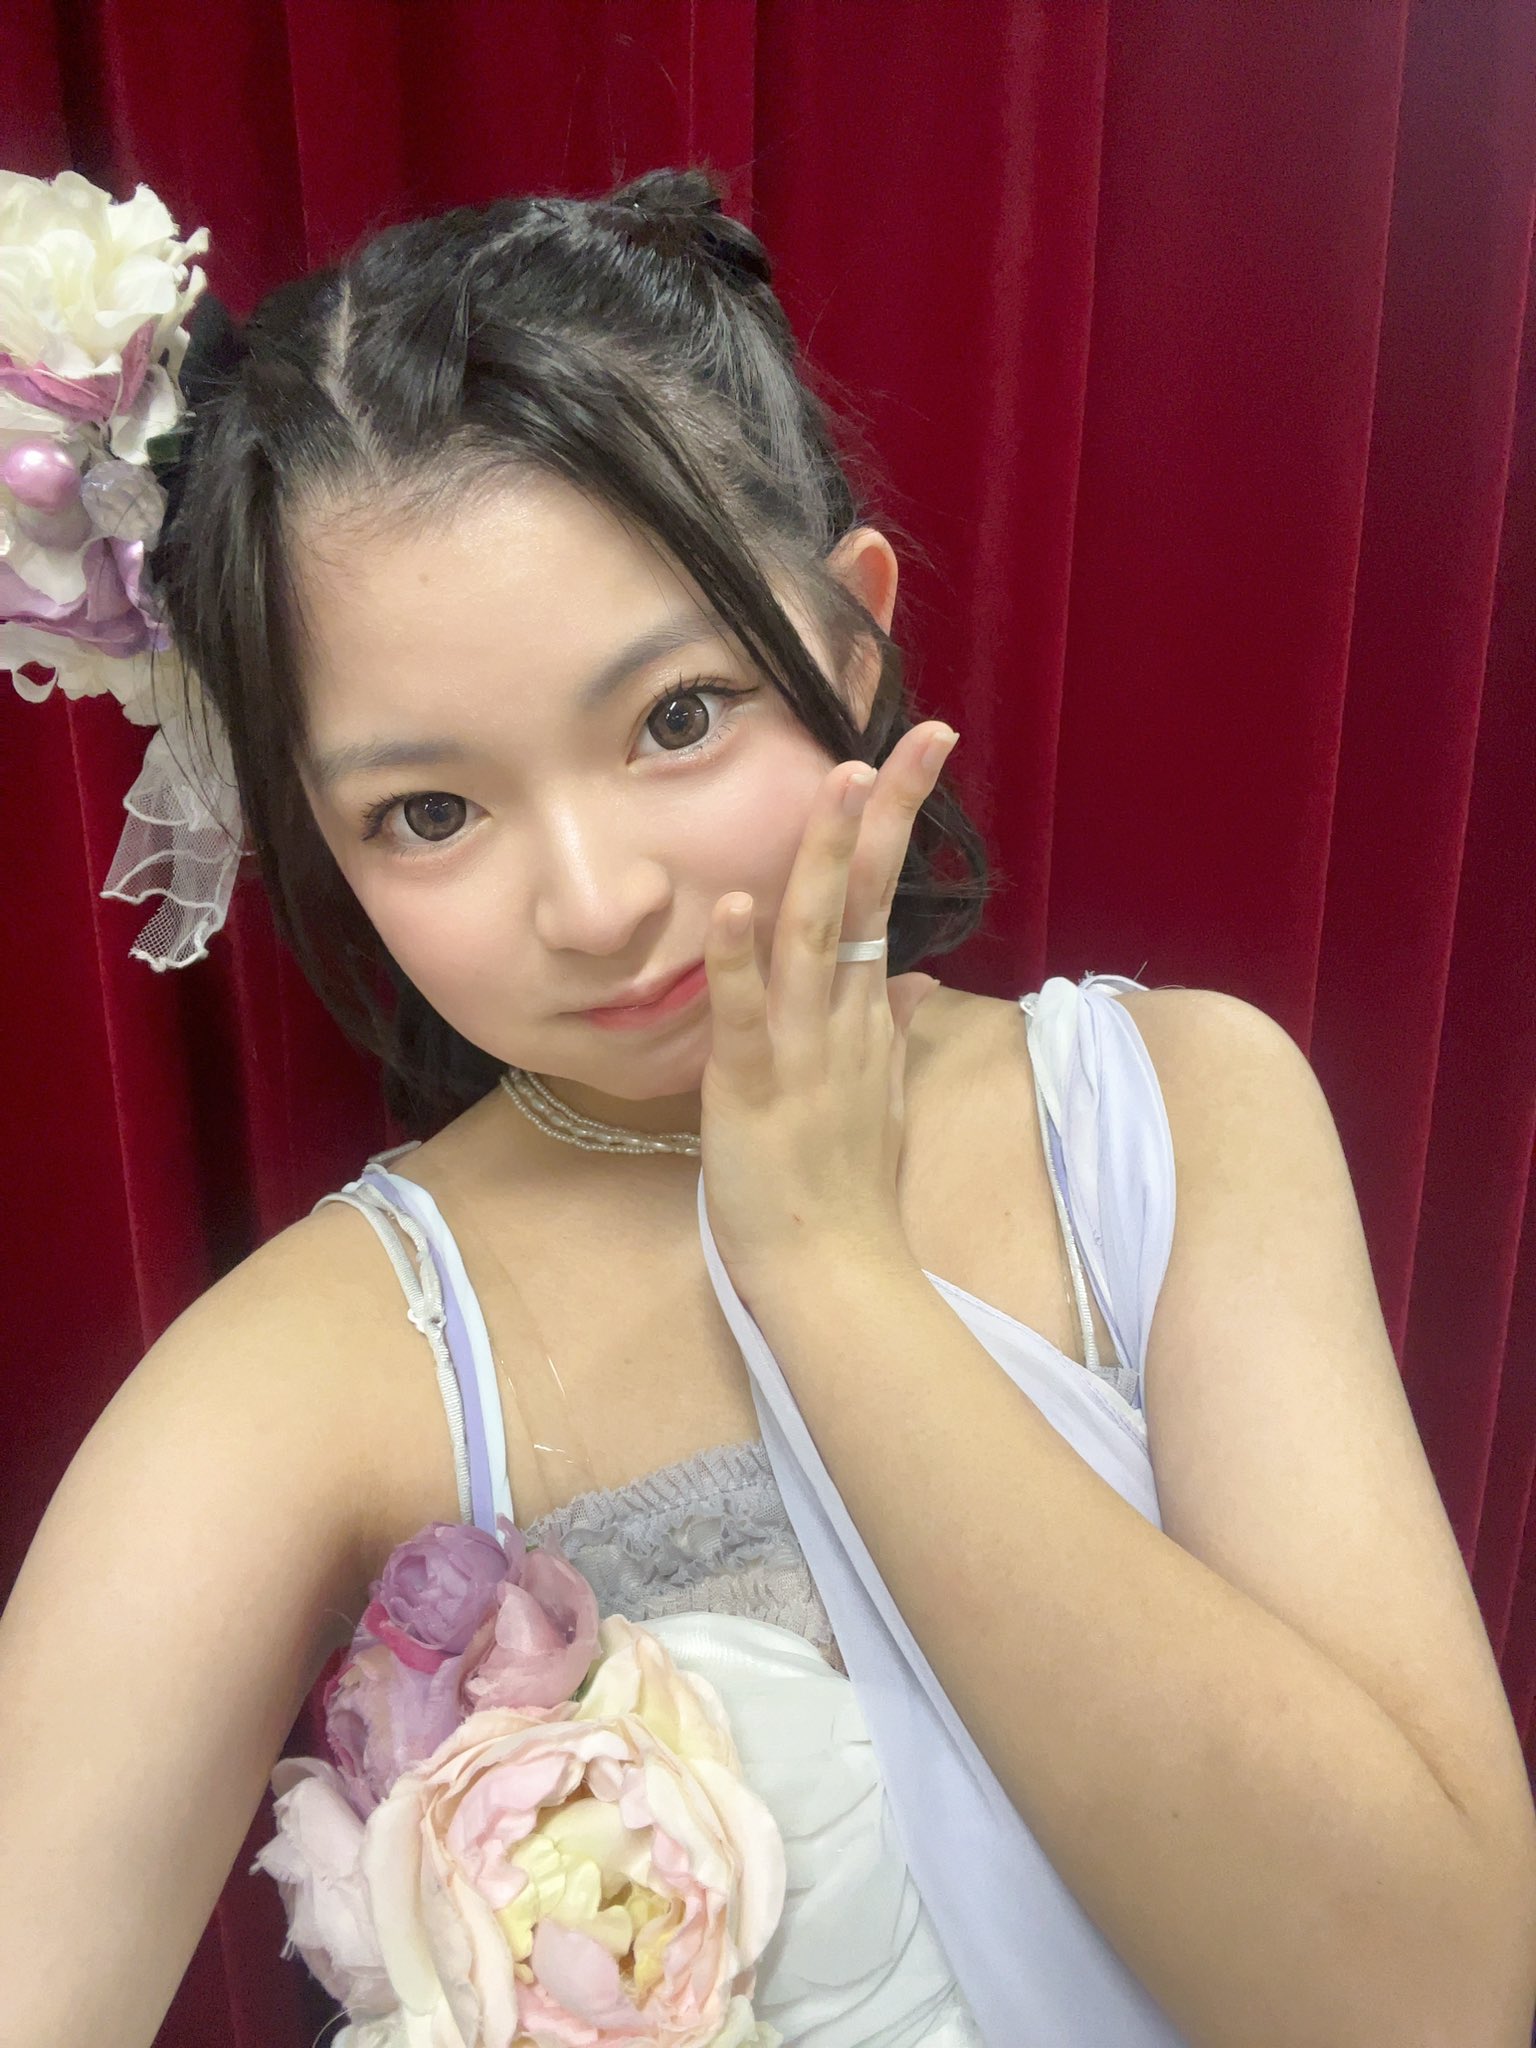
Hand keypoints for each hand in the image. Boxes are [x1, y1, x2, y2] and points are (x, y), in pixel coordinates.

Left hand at [698, 719, 959, 1300]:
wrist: (835, 1273)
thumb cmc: (847, 1189)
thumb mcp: (879, 1096)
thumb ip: (888, 1029)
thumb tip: (908, 977)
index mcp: (862, 1017)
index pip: (878, 899)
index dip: (895, 824)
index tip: (914, 753)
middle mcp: (841, 1021)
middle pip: (862, 899)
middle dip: (885, 814)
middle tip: (915, 738)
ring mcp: (802, 1053)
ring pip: (812, 939)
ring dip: (822, 859)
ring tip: (837, 782)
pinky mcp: (753, 1091)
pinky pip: (746, 1017)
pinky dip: (738, 960)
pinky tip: (733, 903)